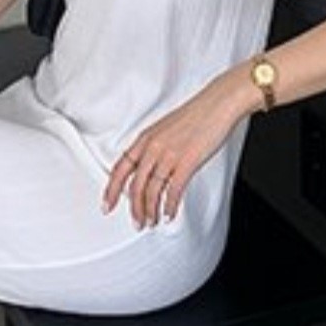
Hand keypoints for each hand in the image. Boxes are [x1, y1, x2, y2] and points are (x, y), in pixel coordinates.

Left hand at [102, 77, 242, 228]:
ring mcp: (169, 154)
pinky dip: (169, 206)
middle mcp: (153, 146)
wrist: (218, 103)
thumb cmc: (196, 114)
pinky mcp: (187, 161)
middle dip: (135, 208)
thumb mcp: (165, 129)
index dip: (111, 190)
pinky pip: (173, 190)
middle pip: (135, 185)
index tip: (107, 205)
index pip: (120, 168)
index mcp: (145, 138)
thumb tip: (150, 170)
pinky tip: (169, 214)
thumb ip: (154, 148)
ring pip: (152, 190)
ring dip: (151, 211)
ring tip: (152, 221)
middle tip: (137, 222)